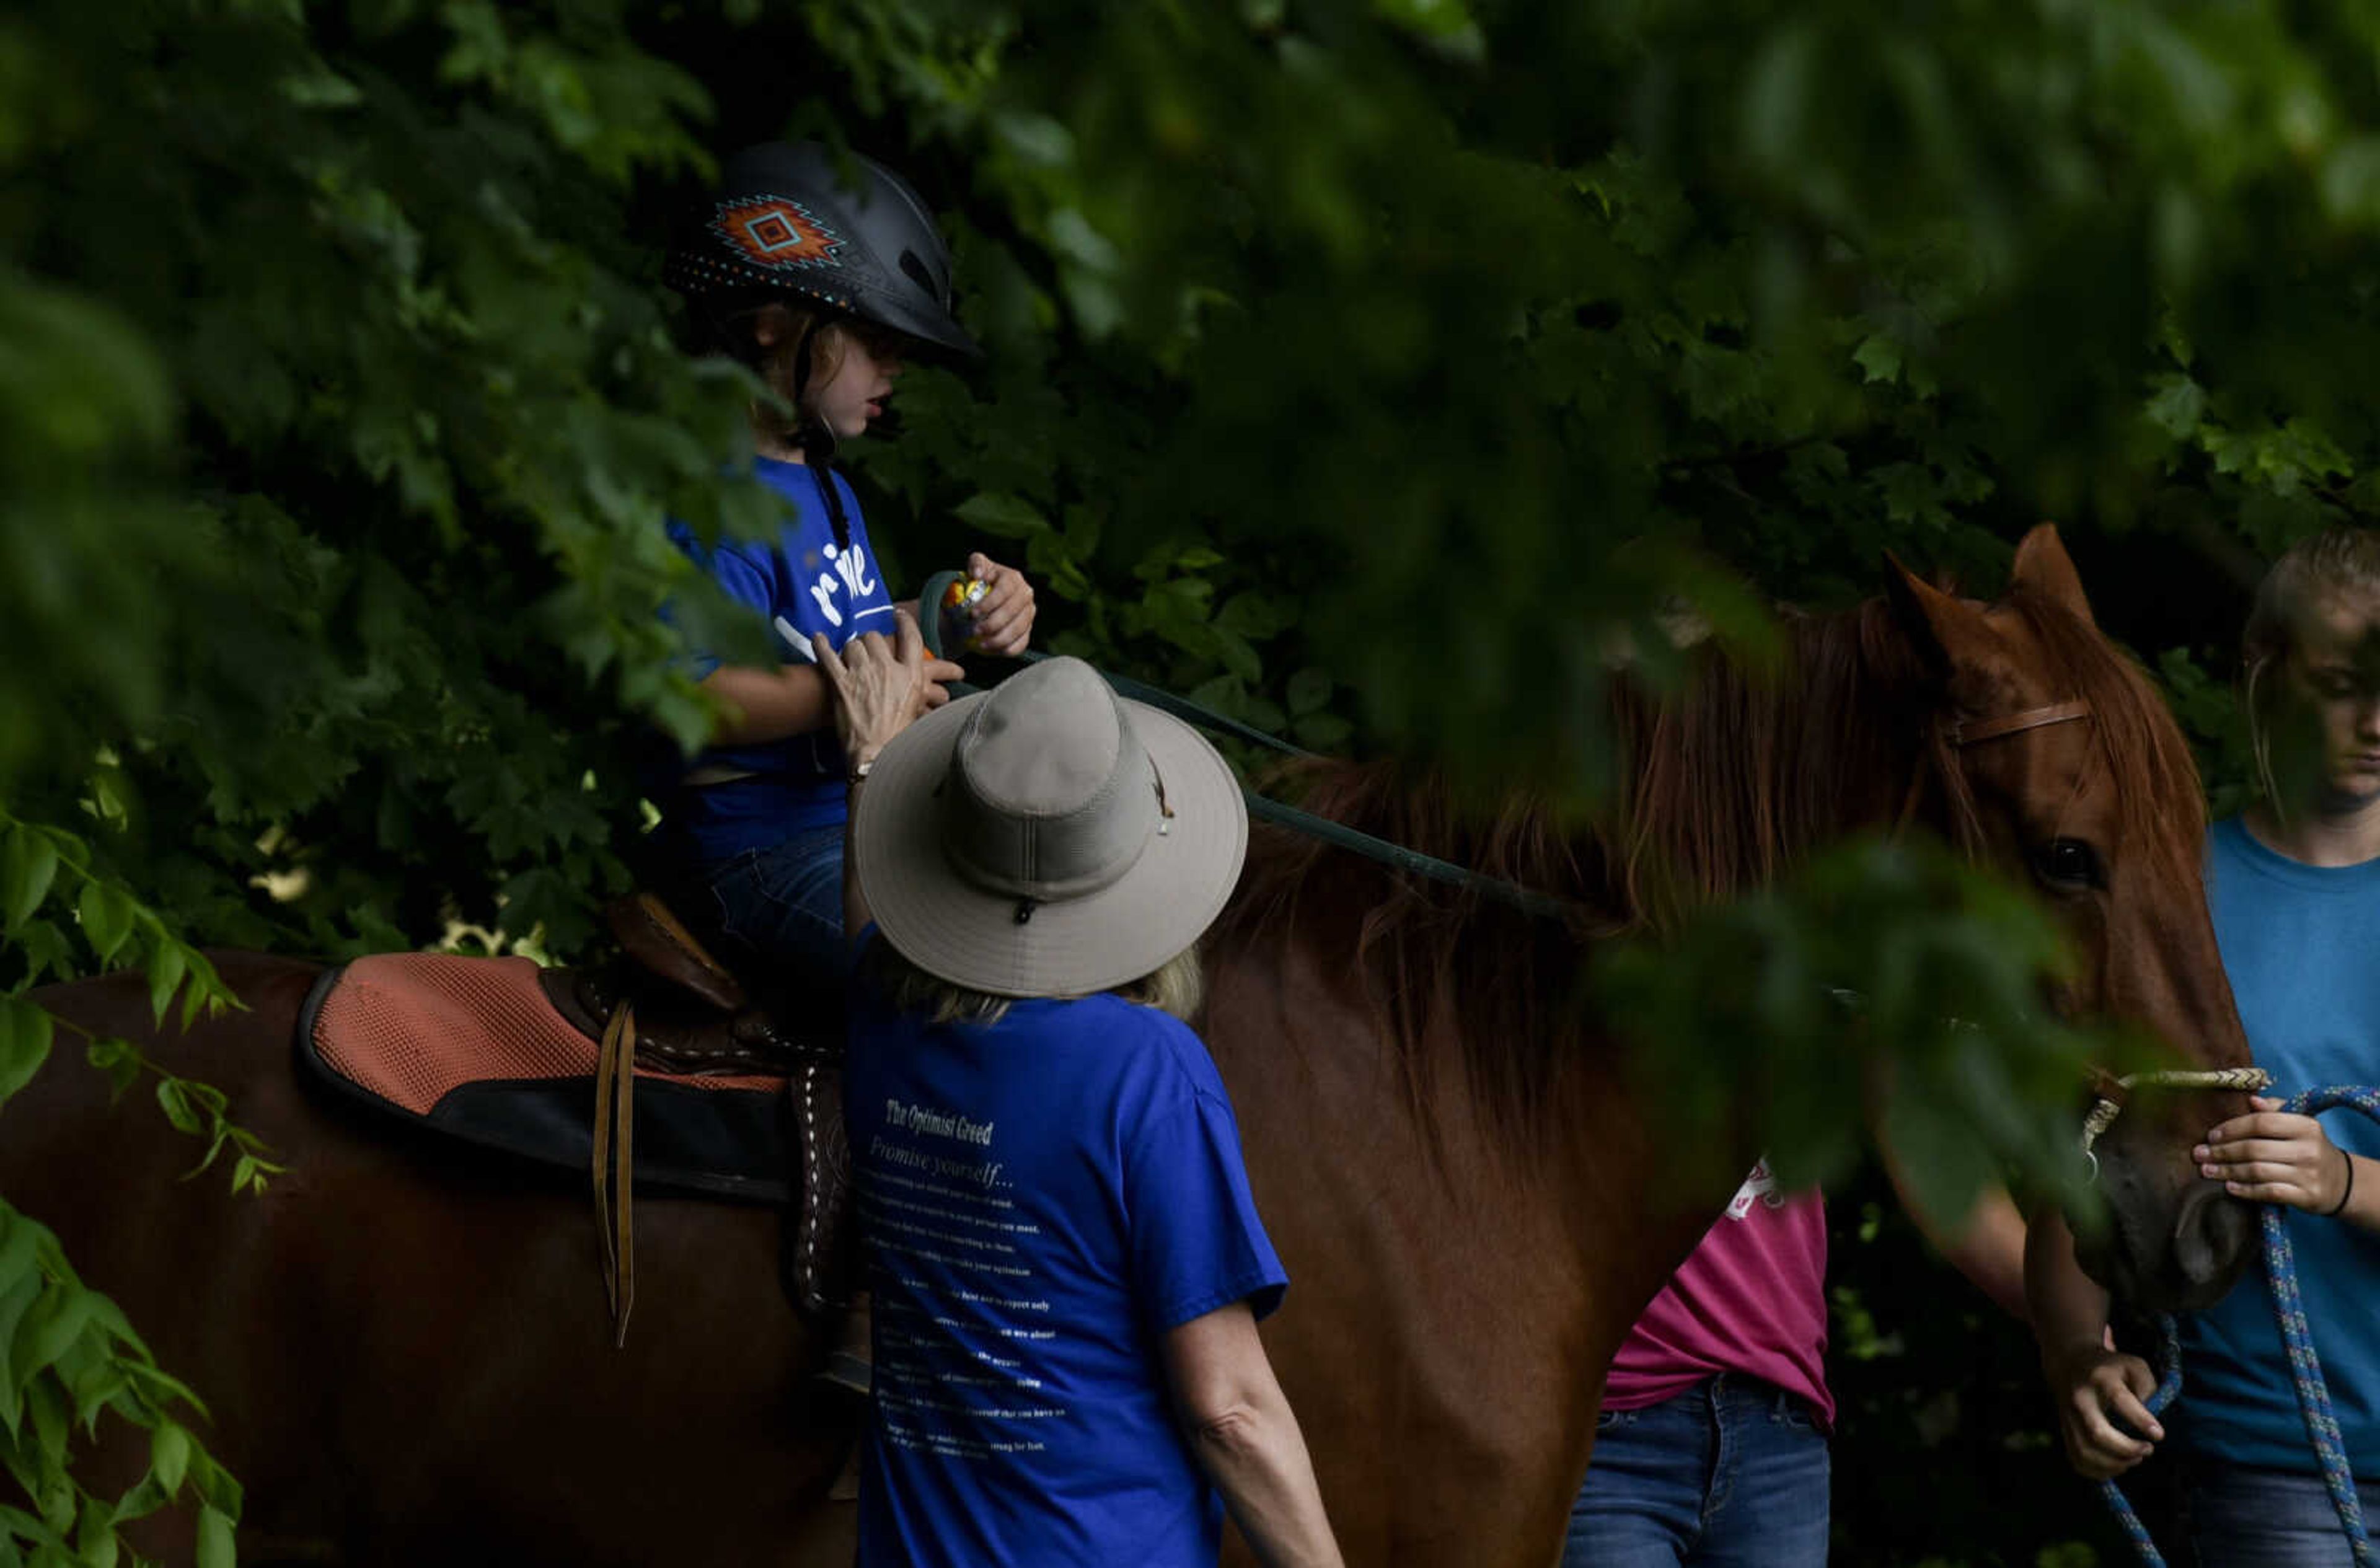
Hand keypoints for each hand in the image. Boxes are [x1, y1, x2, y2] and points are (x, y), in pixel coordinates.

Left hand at [811, 608, 964, 773]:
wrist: (876, 755)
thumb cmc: (900, 738)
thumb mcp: (919, 709)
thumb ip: (919, 689)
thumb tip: (919, 680)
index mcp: (911, 675)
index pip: (911, 638)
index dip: (905, 622)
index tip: (899, 616)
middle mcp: (887, 669)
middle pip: (876, 638)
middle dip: (871, 642)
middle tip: (869, 651)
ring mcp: (862, 675)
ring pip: (853, 645)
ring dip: (851, 648)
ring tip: (850, 657)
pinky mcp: (840, 684)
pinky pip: (828, 656)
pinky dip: (821, 645)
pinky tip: (818, 638)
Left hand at [960, 551, 1035, 656]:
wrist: (986, 598)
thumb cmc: (979, 581)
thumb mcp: (976, 566)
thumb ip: (976, 563)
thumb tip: (978, 574)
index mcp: (1013, 578)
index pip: (1004, 590)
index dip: (989, 603)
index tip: (972, 613)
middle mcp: (1026, 594)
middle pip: (1013, 612)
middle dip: (993, 623)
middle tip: (975, 631)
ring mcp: (1029, 613)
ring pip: (1019, 629)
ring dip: (999, 639)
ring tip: (981, 644)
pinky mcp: (1028, 629)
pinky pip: (1023, 643)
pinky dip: (1009, 649)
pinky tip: (993, 651)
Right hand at [2042, 1336, 2161, 1479]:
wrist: (2070, 1364)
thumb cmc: (2110, 1368)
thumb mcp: (2134, 1365)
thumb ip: (2148, 1386)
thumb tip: (2152, 1418)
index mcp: (2100, 1378)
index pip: (2119, 1400)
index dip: (2141, 1420)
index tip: (2158, 1435)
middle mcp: (2080, 1399)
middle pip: (2097, 1433)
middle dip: (2127, 1449)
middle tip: (2148, 1449)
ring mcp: (2067, 1417)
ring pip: (2085, 1452)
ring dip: (2115, 1464)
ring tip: (2135, 1458)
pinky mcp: (2064, 1432)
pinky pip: (2077, 1461)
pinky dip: (2100, 1471)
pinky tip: (2118, 1465)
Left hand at [2197, 1095, 2351, 1212]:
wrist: (2341, 1182)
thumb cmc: (2308, 1147)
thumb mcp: (2299, 1124)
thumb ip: (2276, 1109)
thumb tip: (2251, 1100)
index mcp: (2305, 1125)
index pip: (2260, 1122)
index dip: (2231, 1128)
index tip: (2210, 1135)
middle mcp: (2309, 1149)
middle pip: (2254, 1149)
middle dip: (2221, 1152)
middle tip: (2199, 1154)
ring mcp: (2309, 1174)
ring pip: (2257, 1171)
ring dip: (2227, 1171)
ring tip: (2206, 1171)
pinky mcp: (2307, 1196)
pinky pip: (2269, 1192)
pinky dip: (2246, 1190)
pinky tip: (2229, 1187)